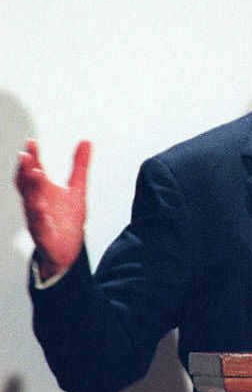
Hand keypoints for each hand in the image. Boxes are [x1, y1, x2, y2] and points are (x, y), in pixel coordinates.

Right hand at [15, 139, 90, 278]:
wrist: (67, 250)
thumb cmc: (67, 219)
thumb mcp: (77, 189)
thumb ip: (79, 166)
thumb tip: (85, 141)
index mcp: (41, 191)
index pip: (32, 170)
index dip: (31, 156)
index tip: (31, 142)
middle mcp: (35, 203)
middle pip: (26, 184)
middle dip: (25, 169)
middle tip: (27, 155)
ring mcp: (37, 219)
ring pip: (30, 202)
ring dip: (31, 188)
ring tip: (36, 173)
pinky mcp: (43, 235)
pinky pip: (38, 225)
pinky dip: (38, 216)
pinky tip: (41, 207)